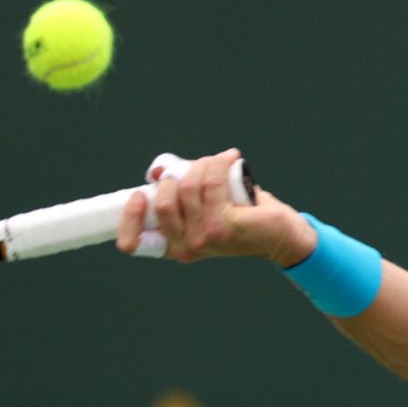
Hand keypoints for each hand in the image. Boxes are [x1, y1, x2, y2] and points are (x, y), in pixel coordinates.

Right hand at [113, 148, 318, 266]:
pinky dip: (220, 162)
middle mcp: (186, 246)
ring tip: (219, 164)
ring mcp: (205, 238)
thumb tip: (157, 171)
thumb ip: (178, 187)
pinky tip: (232, 159)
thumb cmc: (238, 214)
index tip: (140, 195)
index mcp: (174, 244)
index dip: (130, 217)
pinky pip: (211, 181)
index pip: (134, 243)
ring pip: (188, 186)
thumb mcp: (201, 202)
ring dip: (203, 165)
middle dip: (178, 175)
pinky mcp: (225, 226)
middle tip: (198, 170)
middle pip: (164, 201)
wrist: (278, 232)